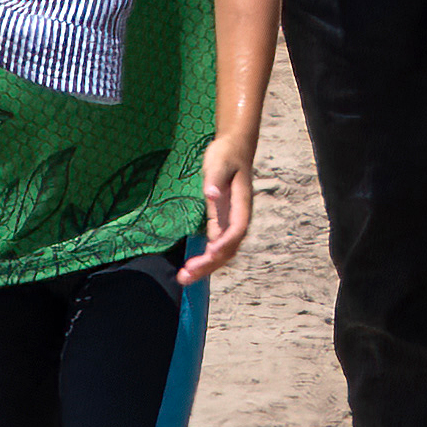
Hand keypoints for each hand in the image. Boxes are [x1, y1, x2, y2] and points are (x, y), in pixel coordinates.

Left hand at [182, 133, 258, 280]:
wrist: (234, 149)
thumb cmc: (227, 155)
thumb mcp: (219, 163)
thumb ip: (215, 179)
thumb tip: (211, 194)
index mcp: (242, 205)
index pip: (237, 230)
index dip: (225, 244)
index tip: (210, 252)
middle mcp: (239, 218)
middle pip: (229, 249)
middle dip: (209, 264)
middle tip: (186, 275)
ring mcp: (230, 223)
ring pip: (223, 253)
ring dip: (205, 267)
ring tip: (184, 277)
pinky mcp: (221, 223)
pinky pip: (216, 247)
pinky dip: (205, 259)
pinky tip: (190, 266)